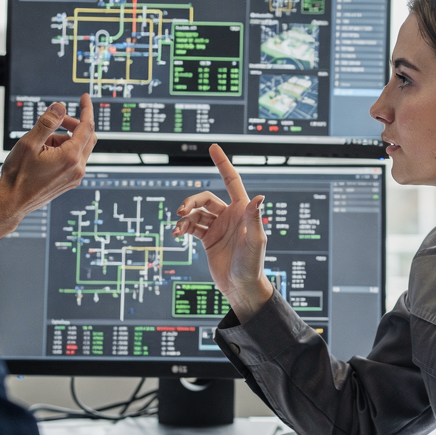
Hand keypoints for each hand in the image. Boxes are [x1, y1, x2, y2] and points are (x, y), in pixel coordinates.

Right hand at [0, 96, 95, 243]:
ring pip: (79, 148)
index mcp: (71, 157)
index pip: (87, 127)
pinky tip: (45, 153)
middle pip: (87, 137)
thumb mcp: (29, 143)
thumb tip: (60, 108)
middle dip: (73, 124)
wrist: (12, 202)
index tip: (85, 98)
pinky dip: (64, 150)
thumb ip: (47, 123)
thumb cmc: (18, 176)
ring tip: (42, 142)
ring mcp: (75, 177)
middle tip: (56, 119)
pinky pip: (75, 159)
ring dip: (65, 138)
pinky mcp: (70, 181)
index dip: (86, 110)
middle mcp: (78, 169)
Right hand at [172, 144, 271, 320]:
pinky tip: (176, 233)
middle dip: (191, 201)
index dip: (222, 163)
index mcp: (242, 210)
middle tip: (181, 211)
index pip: (231, 180)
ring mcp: (218, 227)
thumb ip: (254, 219)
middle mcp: (230, 215)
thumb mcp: (255, 241)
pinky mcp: (208, 239)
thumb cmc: (253, 265)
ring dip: (185, 217)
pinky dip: (182, 227)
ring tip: (178, 227)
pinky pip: (192, 227)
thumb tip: (259, 197)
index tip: (213, 147)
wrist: (241, 287)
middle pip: (205, 199)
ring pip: (196, 213)